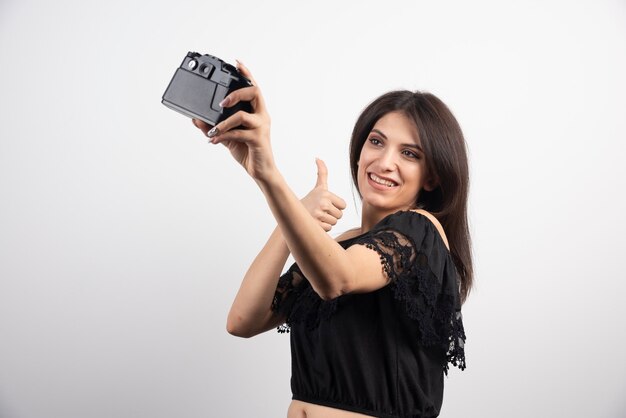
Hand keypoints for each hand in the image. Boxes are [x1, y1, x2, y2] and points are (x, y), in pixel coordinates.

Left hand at [192, 61, 275, 181]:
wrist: (261, 171)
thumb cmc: (248, 152)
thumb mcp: (228, 137)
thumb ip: (214, 126)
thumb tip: (195, 118)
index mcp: (257, 112)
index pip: (254, 88)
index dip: (247, 75)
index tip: (237, 63)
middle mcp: (261, 116)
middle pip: (255, 93)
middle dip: (236, 92)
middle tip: (222, 101)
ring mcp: (261, 127)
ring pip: (242, 116)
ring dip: (224, 121)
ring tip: (212, 128)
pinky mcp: (258, 140)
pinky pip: (238, 134)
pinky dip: (223, 136)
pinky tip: (213, 140)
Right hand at [300, 158, 346, 231]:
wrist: (293, 214)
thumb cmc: (309, 201)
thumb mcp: (318, 187)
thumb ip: (322, 173)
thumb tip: (318, 158)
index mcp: (325, 193)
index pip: (343, 205)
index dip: (336, 207)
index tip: (326, 205)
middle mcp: (323, 203)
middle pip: (340, 215)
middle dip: (332, 215)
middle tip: (321, 212)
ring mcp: (319, 214)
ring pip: (334, 222)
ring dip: (327, 222)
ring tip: (317, 217)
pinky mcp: (316, 225)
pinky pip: (329, 229)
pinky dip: (323, 228)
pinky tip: (315, 223)